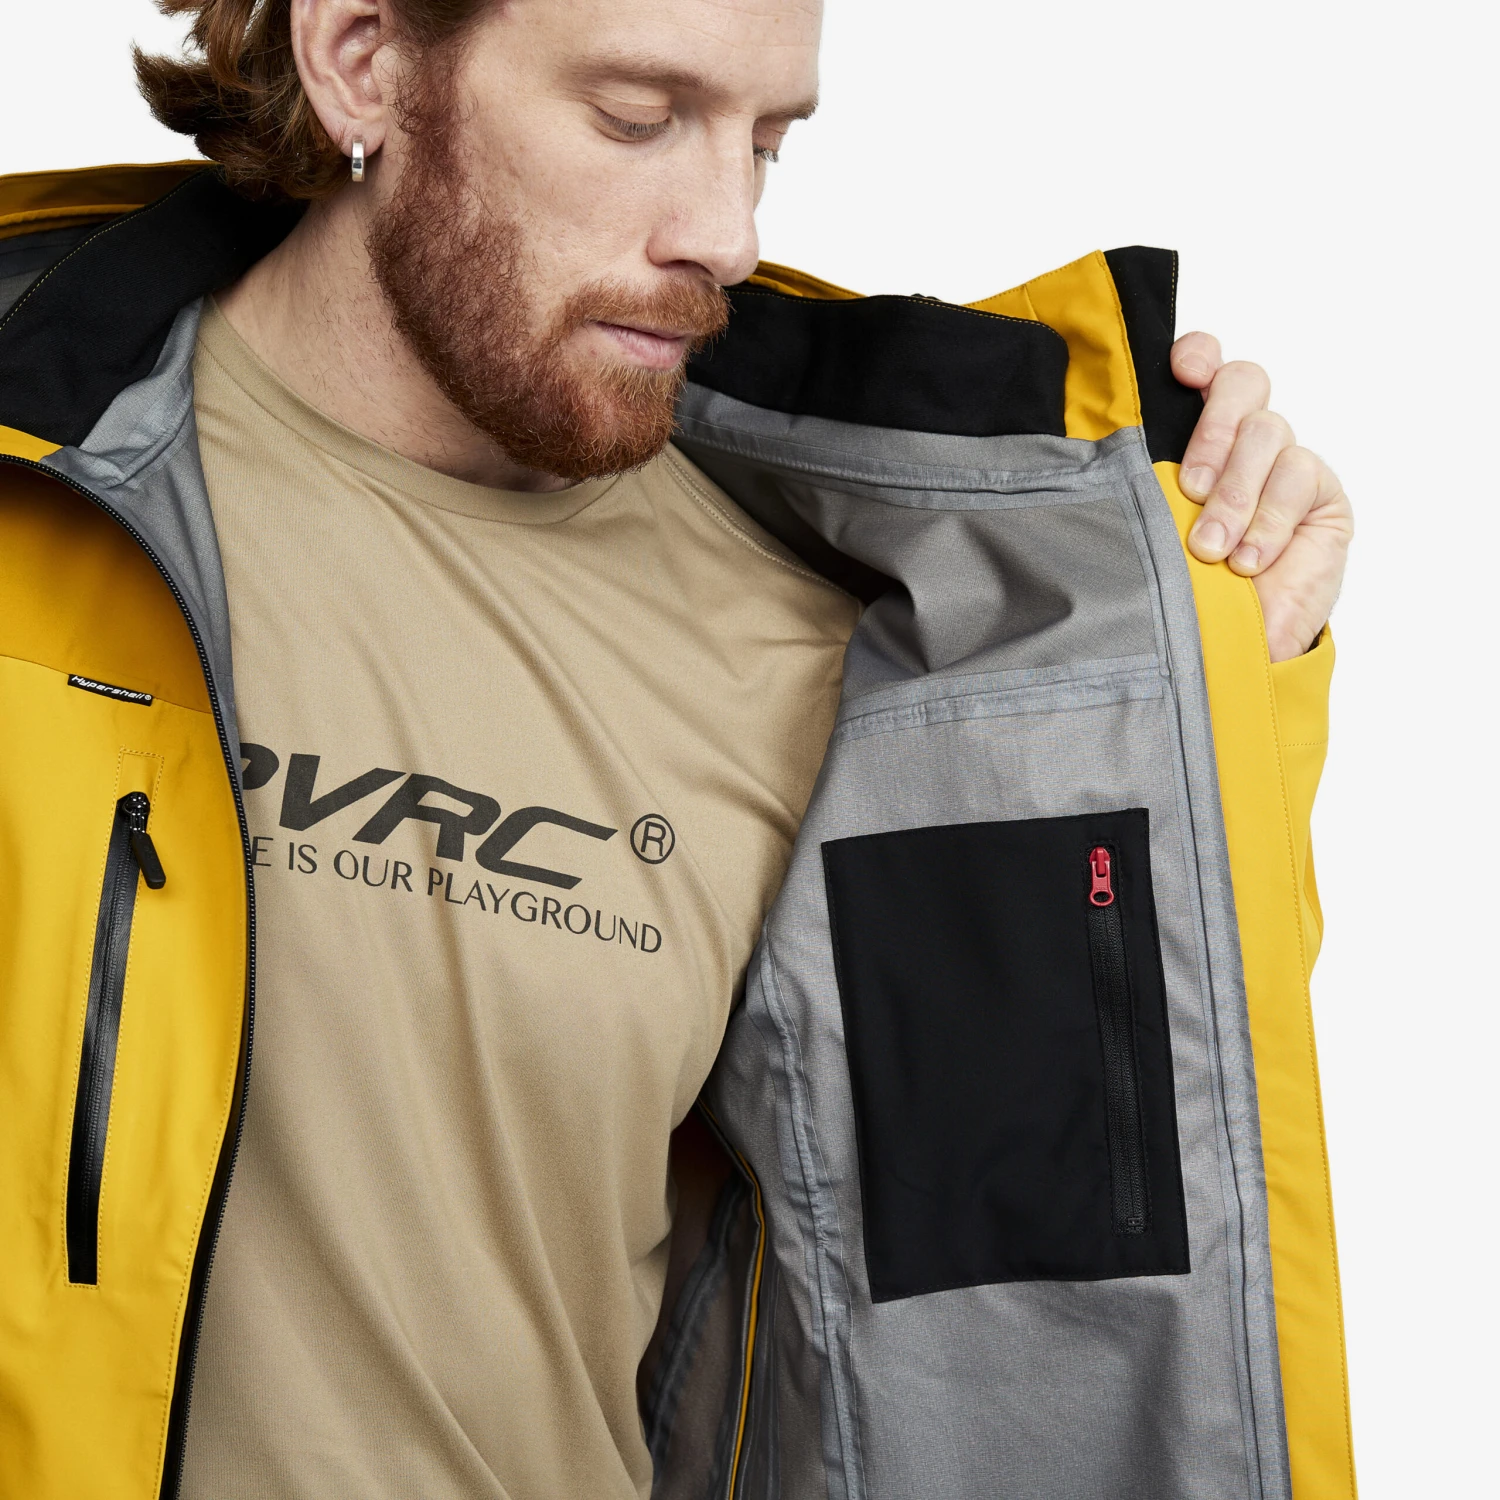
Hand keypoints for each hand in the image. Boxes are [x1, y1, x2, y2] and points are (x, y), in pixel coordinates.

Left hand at [1170, 333, 1353, 661]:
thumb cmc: (1182, 590)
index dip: (1198, 356)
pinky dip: (1269, 521)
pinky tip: (1249, 560)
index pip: (1205, 367)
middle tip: (1188, 486)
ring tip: (1211, 548)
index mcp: (1194, 438)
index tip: (1180, 372)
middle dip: (1214, 427)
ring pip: (1268, 432)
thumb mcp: (1148, 534)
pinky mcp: (1319, 495)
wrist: (1231, 649)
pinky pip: (1299, 477)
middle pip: (1243, 383)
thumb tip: (1099, 463)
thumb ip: (1138, 489)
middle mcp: (1241, 441)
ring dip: (1235, 492)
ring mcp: (1284, 463)